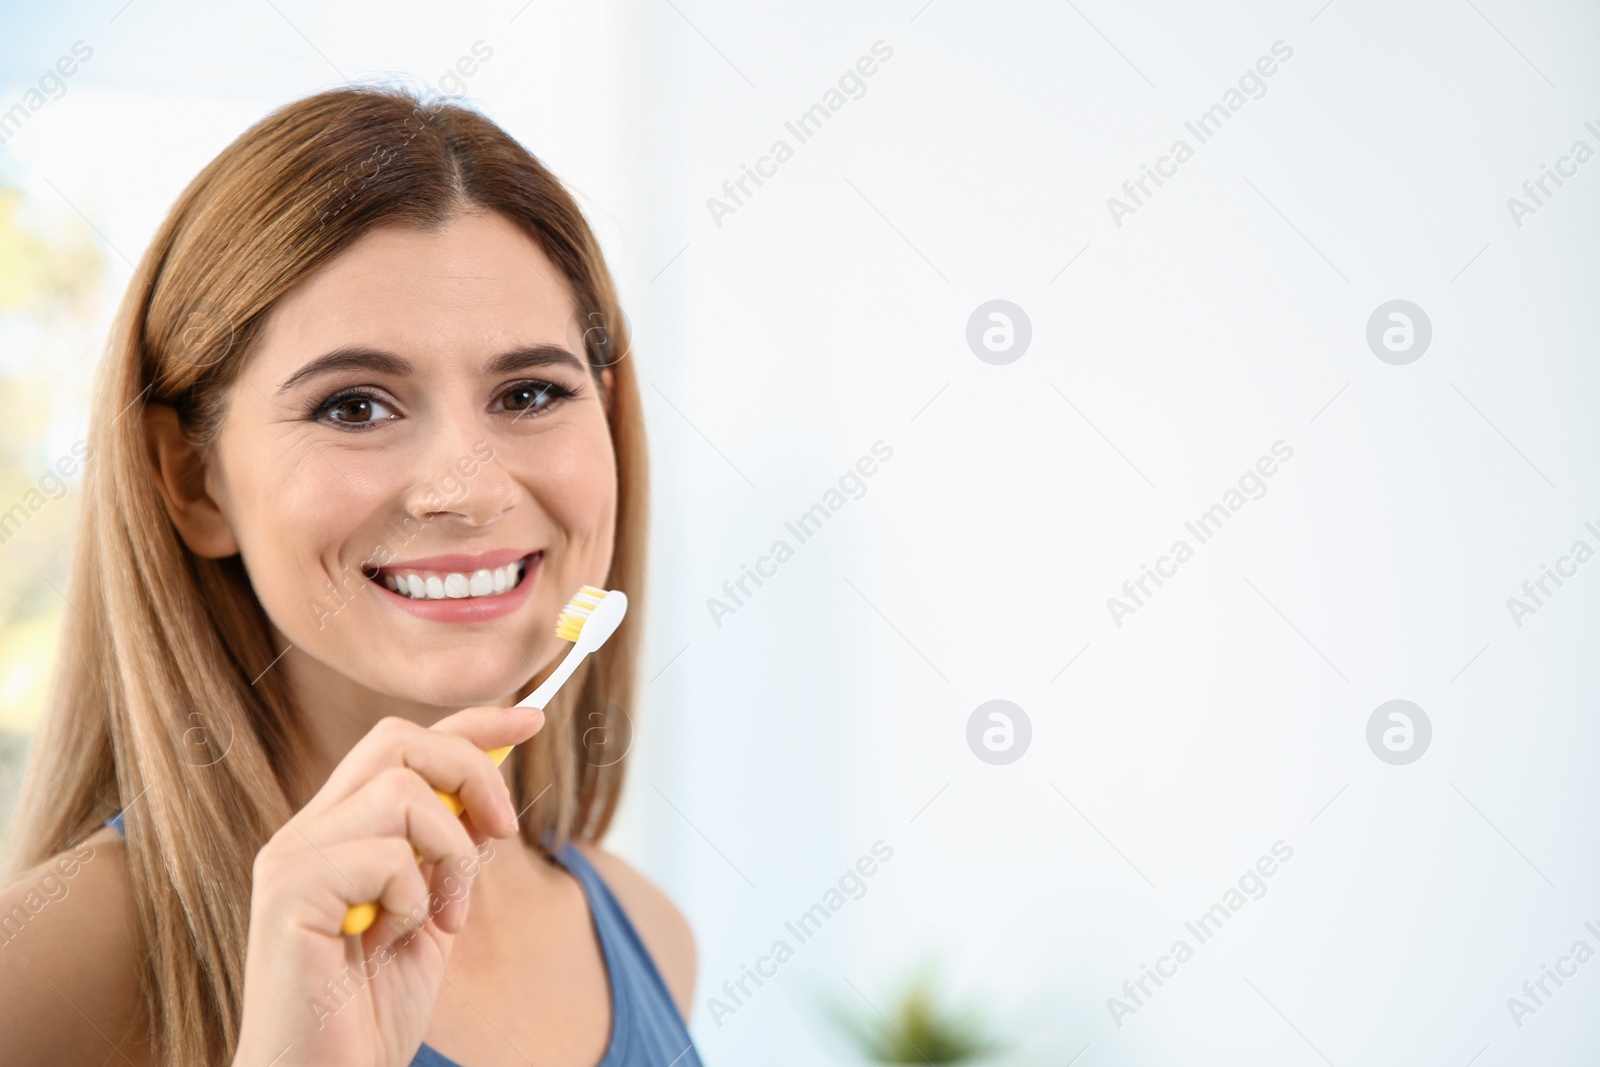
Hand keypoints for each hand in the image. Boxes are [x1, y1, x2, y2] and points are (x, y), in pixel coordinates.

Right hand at [230, 706, 544, 1066]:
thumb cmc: (368, 1016)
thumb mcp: (431, 915)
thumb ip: (447, 852)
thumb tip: (487, 791)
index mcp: (336, 833)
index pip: (401, 744)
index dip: (471, 724)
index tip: (530, 720)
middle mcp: (305, 833)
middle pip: (398, 741)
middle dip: (472, 772)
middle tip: (502, 833)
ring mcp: (291, 859)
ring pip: (403, 790)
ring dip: (450, 853)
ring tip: (441, 917)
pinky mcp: (289, 893)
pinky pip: (387, 854)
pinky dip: (416, 897)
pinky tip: (394, 943)